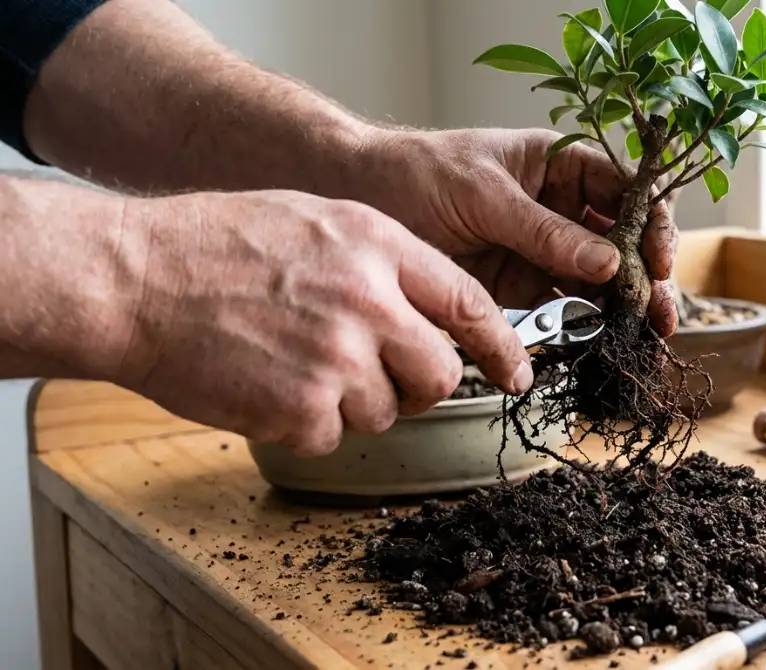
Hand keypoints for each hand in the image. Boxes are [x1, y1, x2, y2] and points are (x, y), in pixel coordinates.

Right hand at [113, 190, 533, 455]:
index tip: (516, 371)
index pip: (468, 302)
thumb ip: (379, 262)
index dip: (499, 343)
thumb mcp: (314, 219)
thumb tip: (428, 311)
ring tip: (293, 367)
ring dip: (350, 404)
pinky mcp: (302, 408)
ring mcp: (339, 358)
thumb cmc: (214, 244)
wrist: (132, 278)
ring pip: (386, 412)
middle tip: (379, 377)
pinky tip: (265, 387)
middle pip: (440, 373)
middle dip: (418, 385)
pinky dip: (303, 425)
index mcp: (379, 246)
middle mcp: (371, 301)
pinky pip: (331, 437)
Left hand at [346, 127, 679, 335]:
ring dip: (625, 308)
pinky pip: (564, 308)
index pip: (625, 190)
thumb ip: (544, 231)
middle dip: (648, 275)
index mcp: (560, 164)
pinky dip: (585, 327)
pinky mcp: (521, 287)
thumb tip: (609, 262)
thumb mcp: (483, 194)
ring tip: (643, 336)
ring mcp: (544, 250)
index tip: (658, 260)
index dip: (651, 223)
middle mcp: (561, 207)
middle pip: (623, 241)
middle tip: (661, 314)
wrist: (356, 200)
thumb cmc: (416, 173)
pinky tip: (603, 342)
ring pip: (601, 280)